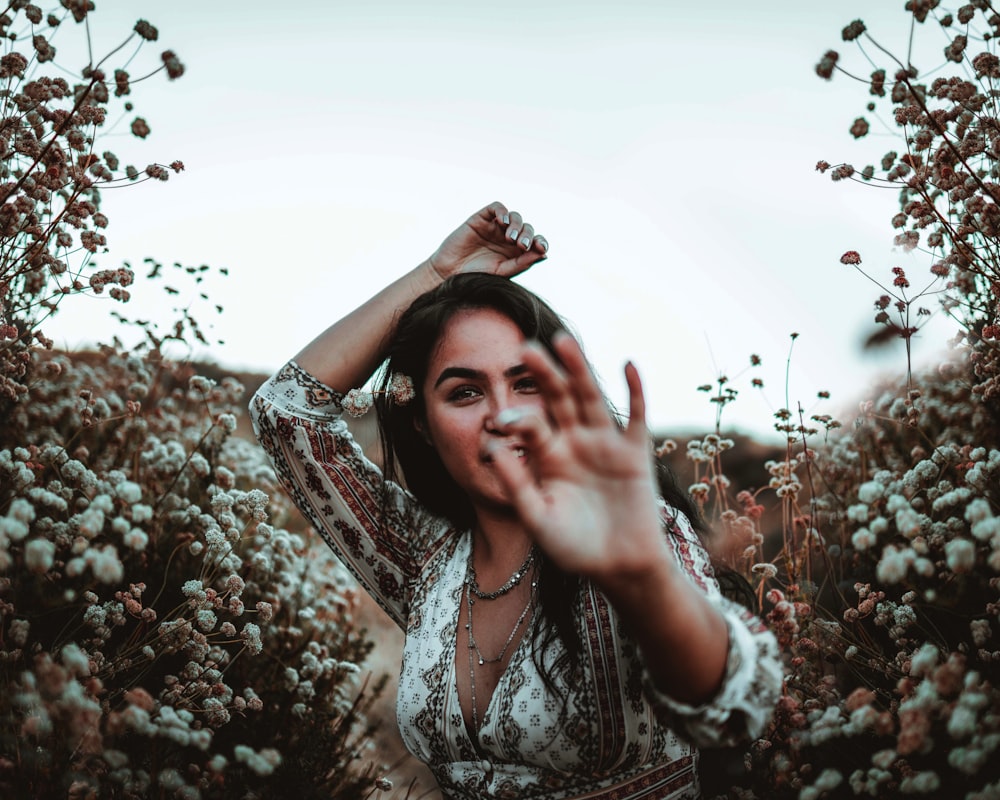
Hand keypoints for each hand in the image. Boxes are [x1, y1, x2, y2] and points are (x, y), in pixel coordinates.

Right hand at [427, 201, 547, 280]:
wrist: (449, 273)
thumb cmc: (476, 276)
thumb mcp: (503, 271)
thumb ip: (523, 262)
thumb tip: (544, 254)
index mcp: (516, 251)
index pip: (535, 241)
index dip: (541, 242)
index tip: (540, 248)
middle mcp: (507, 237)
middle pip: (526, 228)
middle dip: (528, 235)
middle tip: (522, 245)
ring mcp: (494, 227)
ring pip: (514, 217)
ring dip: (516, 225)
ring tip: (510, 238)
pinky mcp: (481, 219)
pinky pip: (496, 207)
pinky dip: (502, 211)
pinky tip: (502, 221)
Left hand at [487, 334, 668, 583]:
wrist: (619, 568)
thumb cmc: (574, 547)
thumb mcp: (538, 517)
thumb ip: (517, 484)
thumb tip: (491, 446)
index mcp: (548, 455)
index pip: (531, 425)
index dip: (517, 419)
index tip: (500, 420)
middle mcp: (575, 441)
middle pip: (558, 399)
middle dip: (544, 374)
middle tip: (525, 348)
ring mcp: (606, 444)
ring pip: (591, 397)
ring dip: (580, 369)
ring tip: (565, 341)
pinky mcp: (636, 453)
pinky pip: (636, 416)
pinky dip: (635, 390)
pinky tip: (628, 364)